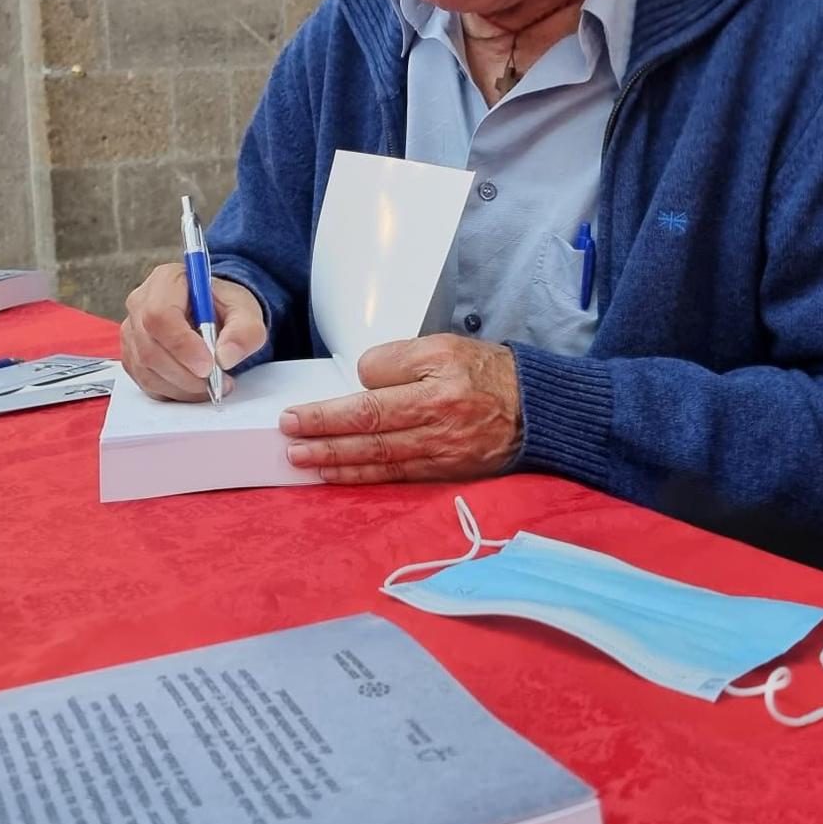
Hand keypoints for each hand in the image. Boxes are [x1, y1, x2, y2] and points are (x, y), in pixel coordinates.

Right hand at [120, 262, 266, 401]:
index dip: (181, 345)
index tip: (208, 366)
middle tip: (217, 381)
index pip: (160, 315)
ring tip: (213, 384)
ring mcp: (132, 332)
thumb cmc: (224, 307)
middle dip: (186, 373)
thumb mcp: (246, 311)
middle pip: (150, 347)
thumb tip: (226, 356)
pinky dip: (174, 392)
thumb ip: (244, 330)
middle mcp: (141, 303)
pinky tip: (195, 386)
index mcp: (166, 280)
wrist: (214, 315)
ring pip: (147, 370)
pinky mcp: (132, 357)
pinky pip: (146, 383)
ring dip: (182, 386)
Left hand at [279, 335, 522, 484]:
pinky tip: (339, 474)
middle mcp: (437, 428)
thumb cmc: (486, 372)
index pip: (371, 406)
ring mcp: (441, 455)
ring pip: (380, 462)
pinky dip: (365, 477)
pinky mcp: (446, 473)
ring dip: (337, 463)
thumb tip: (362, 381)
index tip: (297, 414)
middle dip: (324, 442)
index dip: (329, 414)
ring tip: (302, 461)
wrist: (534, 409)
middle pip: (369, 438)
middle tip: (287, 443)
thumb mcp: (444, 346)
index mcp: (435, 392)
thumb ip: (398, 360)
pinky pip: (397, 476)